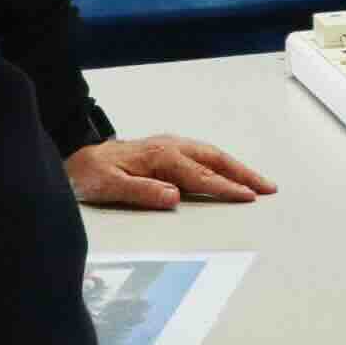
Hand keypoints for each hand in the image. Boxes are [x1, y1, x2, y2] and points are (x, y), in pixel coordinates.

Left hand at [66, 134, 277, 209]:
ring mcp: (170, 147)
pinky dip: (222, 164)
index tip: (248, 197)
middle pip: (215, 160)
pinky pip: (203, 156)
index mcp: (160, 157)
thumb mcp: (110, 186)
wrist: (77, 159)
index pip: (201, 177)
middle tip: (268, 188)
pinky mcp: (167, 151)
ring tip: (257, 182)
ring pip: (211, 155)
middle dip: (244, 174)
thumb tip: (173, 197)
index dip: (226, 188)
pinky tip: (227, 172)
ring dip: (236, 168)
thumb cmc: (92, 174)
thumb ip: (142, 192)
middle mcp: (170, 148)